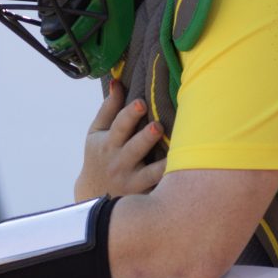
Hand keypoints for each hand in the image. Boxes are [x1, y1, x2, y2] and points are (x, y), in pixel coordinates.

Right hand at [74, 79, 166, 200]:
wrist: (93, 196)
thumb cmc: (99, 157)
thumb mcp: (96, 133)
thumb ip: (108, 109)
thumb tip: (118, 81)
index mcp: (108, 143)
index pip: (118, 127)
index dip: (129, 115)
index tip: (141, 104)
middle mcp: (120, 161)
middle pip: (134, 148)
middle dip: (146, 137)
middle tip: (157, 126)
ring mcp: (132, 180)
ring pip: (150, 172)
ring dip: (162, 163)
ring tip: (175, 152)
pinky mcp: (144, 193)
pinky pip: (159, 188)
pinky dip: (170, 183)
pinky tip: (184, 175)